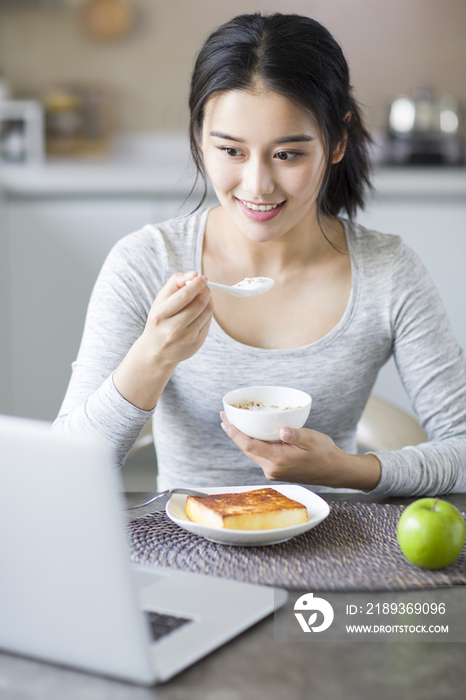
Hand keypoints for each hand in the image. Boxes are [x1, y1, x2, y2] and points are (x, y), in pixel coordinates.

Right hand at [140, 271, 211, 366]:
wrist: (156, 352)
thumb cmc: (159, 321)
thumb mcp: (159, 301)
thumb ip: (175, 283)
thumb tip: (194, 274)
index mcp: (160, 315)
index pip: (184, 296)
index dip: (197, 284)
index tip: (202, 278)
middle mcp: (172, 329)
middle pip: (198, 304)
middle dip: (205, 291)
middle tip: (204, 287)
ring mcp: (186, 338)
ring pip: (206, 312)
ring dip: (208, 300)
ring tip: (203, 297)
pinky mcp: (196, 344)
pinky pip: (208, 322)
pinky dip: (207, 313)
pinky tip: (200, 311)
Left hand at [220, 412, 380, 490]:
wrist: (334, 471)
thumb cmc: (324, 453)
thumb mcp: (312, 439)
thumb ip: (295, 435)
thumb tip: (281, 430)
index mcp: (278, 460)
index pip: (250, 446)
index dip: (235, 433)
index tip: (225, 421)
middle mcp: (272, 469)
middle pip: (246, 450)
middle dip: (233, 433)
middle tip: (224, 416)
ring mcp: (273, 471)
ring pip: (251, 453)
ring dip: (241, 439)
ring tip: (232, 423)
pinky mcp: (275, 471)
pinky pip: (258, 456)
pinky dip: (251, 444)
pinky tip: (249, 434)